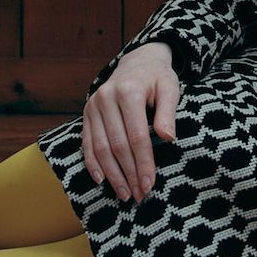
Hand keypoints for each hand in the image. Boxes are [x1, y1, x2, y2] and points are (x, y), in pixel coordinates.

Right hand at [82, 42, 178, 202]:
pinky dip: (92, 163)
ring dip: (111, 174)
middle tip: (139, 195)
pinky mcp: (86, 112)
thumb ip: (168, 112)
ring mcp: (93, 105)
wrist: (138, 62)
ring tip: (124, 193)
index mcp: (129, 92)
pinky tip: (101, 180)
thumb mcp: (170, 88)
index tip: (149, 184)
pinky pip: (86, 142)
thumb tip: (169, 139)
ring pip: (100, 147)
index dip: (143, 162)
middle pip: (117, 145)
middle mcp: (106, 98)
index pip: (136, 136)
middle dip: (128, 173)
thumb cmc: (157, 77)